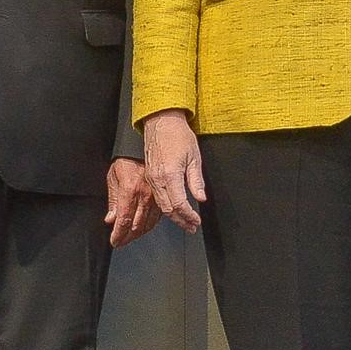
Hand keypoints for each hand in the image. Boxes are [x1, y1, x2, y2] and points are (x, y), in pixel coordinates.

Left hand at [104, 157, 160, 247]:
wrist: (144, 149)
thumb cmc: (127, 160)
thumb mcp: (113, 176)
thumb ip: (113, 200)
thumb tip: (111, 219)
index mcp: (130, 190)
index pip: (124, 220)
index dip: (118, 235)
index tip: (114, 242)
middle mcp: (145, 195)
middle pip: (136, 225)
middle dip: (127, 237)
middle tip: (121, 242)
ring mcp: (156, 196)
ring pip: (149, 223)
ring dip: (139, 234)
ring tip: (130, 238)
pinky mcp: (163, 195)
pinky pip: (158, 216)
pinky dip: (150, 225)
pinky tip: (144, 228)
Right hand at [142, 110, 206, 232]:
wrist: (161, 122)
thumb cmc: (178, 135)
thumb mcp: (194, 157)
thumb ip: (196, 181)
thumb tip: (201, 198)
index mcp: (169, 175)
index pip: (179, 204)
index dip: (189, 216)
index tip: (196, 221)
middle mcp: (157, 180)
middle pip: (168, 209)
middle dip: (181, 221)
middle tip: (192, 227)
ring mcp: (151, 179)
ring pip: (160, 205)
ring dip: (173, 216)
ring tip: (185, 223)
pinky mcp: (149, 177)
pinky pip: (156, 198)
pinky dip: (165, 207)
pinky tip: (173, 211)